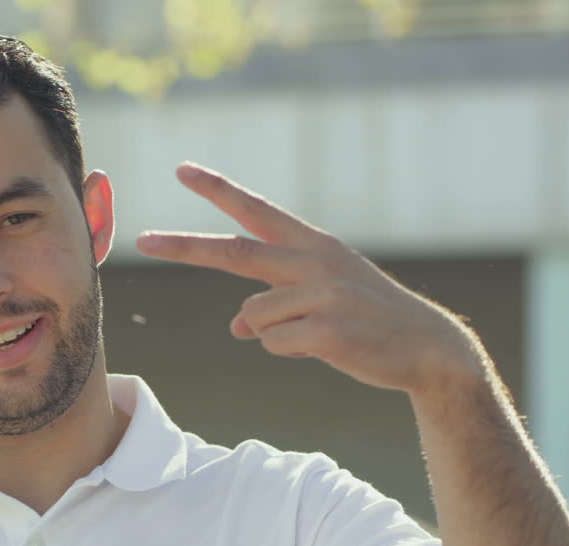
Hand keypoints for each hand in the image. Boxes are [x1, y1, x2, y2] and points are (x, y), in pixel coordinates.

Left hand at [136, 162, 483, 395]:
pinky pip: (273, 343)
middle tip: (143, 241)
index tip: (182, 170)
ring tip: (318, 332)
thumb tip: (238, 325)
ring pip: (253, 316)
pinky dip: (289, 351)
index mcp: (312, 244)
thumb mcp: (318, 299)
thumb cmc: (365, 319)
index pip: (256, 210)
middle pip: (235, 252)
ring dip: (273, 333)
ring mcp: (321, 294)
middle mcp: (313, 261)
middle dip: (185, 246)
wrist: (426, 348)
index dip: (218, 190)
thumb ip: (273, 301)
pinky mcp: (326, 330)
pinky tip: (327, 347)